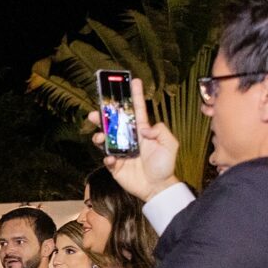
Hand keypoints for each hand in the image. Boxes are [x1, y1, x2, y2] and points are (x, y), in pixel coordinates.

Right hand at [87, 78, 181, 200]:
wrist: (157, 186)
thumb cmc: (165, 165)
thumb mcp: (170, 144)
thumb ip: (160, 131)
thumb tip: (143, 129)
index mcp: (142, 131)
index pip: (136, 110)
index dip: (134, 96)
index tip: (132, 81)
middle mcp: (129, 139)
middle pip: (113, 123)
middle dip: (104, 116)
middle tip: (96, 112)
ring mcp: (120, 152)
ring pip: (105, 139)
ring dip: (99, 136)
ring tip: (99, 137)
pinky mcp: (115, 165)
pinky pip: (106, 159)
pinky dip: (107, 158)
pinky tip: (111, 159)